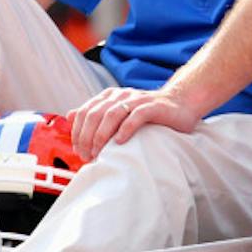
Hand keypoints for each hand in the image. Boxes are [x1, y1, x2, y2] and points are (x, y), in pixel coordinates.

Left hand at [68, 86, 200, 160]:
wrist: (181, 103)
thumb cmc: (149, 112)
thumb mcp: (118, 111)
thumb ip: (95, 113)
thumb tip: (70, 115)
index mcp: (110, 96)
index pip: (85, 112)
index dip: (78, 132)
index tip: (78, 151)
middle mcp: (121, 95)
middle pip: (95, 114)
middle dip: (87, 137)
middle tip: (87, 156)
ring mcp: (138, 99)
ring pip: (112, 114)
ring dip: (101, 136)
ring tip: (99, 152)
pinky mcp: (154, 106)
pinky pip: (136, 116)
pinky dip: (125, 129)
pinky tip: (120, 142)